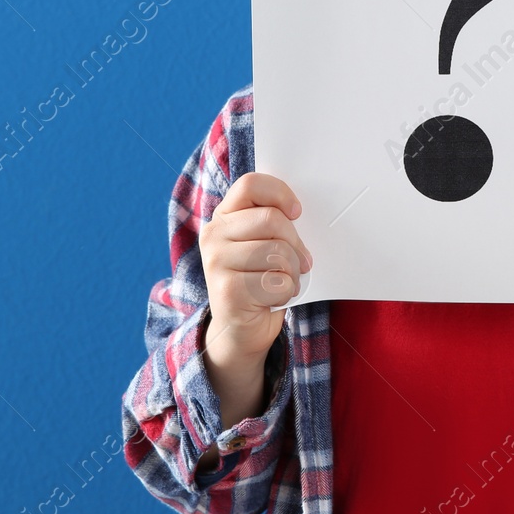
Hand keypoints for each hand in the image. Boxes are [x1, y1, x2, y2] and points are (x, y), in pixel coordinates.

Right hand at [199, 173, 310, 369]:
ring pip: (278, 253)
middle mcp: (213, 235)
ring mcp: (216, 263)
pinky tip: (272, 299)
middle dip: (296, 244)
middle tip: (300, 262)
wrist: (241, 328)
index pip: (251, 184)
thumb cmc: (260, 280)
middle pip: (272, 220)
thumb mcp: (264, 244)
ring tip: (282, 282)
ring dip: (292, 273)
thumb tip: (300, 212)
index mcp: (224, 216)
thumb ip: (274, 224)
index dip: (280, 193)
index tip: (297, 212)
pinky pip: (276, 283)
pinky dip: (286, 293)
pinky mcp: (226, 291)